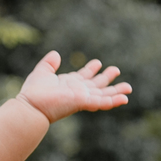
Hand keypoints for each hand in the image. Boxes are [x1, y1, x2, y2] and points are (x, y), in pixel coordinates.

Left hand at [16, 50, 131, 122]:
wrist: (31, 106)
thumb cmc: (34, 92)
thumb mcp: (42, 72)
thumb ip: (49, 63)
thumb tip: (55, 54)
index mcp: (69, 84)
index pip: (83, 76)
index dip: (91, 69)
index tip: (98, 63)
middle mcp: (78, 91)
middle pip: (96, 85)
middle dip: (107, 78)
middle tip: (116, 70)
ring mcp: (82, 97)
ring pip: (103, 95)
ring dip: (116, 91)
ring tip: (128, 88)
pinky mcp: (84, 102)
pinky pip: (102, 102)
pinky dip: (113, 101)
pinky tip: (125, 99)